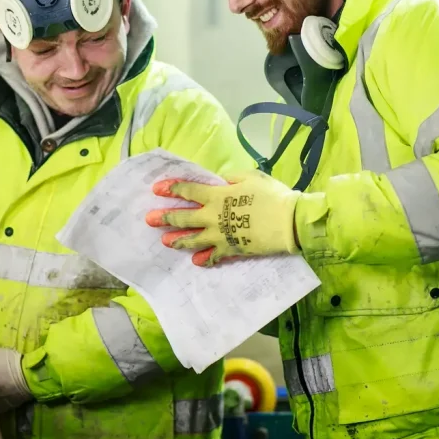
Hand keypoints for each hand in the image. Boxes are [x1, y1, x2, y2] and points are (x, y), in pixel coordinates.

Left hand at [145, 169, 301, 266]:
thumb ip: (231, 178)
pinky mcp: (231, 250)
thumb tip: (220, 181)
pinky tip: (196, 262)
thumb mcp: (250, 177)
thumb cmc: (272, 195)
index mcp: (216, 195)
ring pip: (193, 239)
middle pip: (183, 217)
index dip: (171, 188)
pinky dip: (204, 259)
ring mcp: (220, 235)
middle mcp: (213, 216)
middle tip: (149, 219)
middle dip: (165, 218)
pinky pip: (214, 256)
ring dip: (178, 240)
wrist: (288, 222)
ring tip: (165, 242)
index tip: (157, 189)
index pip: (187, 190)